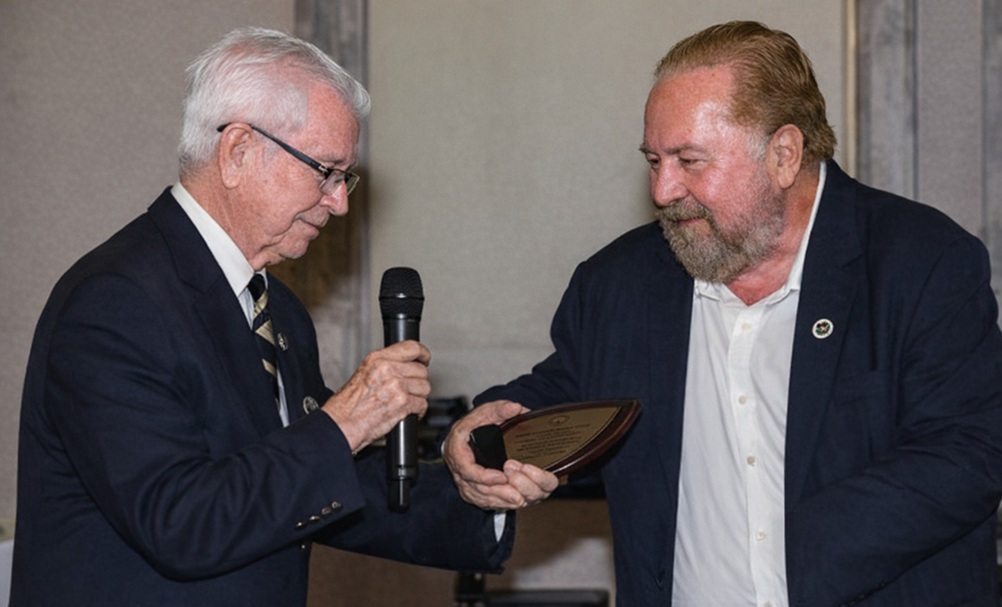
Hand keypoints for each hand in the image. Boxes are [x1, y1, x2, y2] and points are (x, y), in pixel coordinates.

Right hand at [322, 340, 430, 452]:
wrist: (342, 424)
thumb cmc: (348, 405)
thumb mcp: (363, 374)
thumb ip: (384, 367)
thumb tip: (402, 366)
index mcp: (378, 359)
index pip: (411, 347)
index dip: (423, 354)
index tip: (425, 359)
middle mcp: (389, 369)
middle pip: (421, 370)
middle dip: (418, 382)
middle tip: (410, 389)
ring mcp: (397, 386)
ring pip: (425, 387)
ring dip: (419, 397)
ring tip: (407, 402)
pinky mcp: (403, 403)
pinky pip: (422, 404)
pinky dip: (419, 411)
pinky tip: (409, 413)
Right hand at [443, 400, 558, 509]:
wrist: (465, 436)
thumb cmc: (473, 424)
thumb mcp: (485, 412)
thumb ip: (500, 409)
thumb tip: (515, 408)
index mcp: (457, 449)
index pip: (467, 468)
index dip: (484, 476)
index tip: (502, 476)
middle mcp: (458, 468)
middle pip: (475, 487)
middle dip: (498, 492)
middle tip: (518, 496)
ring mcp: (463, 480)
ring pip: (479, 497)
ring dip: (500, 500)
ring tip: (520, 500)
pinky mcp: (470, 489)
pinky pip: (481, 500)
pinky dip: (497, 503)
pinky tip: (513, 503)